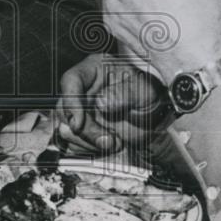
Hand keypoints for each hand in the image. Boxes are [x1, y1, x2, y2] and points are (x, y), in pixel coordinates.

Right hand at [56, 53, 170, 156]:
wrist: (156, 119)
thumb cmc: (149, 96)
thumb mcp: (144, 91)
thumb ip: (124, 94)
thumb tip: (102, 103)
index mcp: (94, 70)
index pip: (71, 80)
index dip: (70, 102)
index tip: (78, 123)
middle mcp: (82, 89)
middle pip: (63, 109)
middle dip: (85, 130)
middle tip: (109, 140)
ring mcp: (78, 111)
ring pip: (65, 130)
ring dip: (88, 142)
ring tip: (114, 142)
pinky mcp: (79, 130)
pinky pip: (72, 144)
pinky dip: (87, 150)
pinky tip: (106, 147)